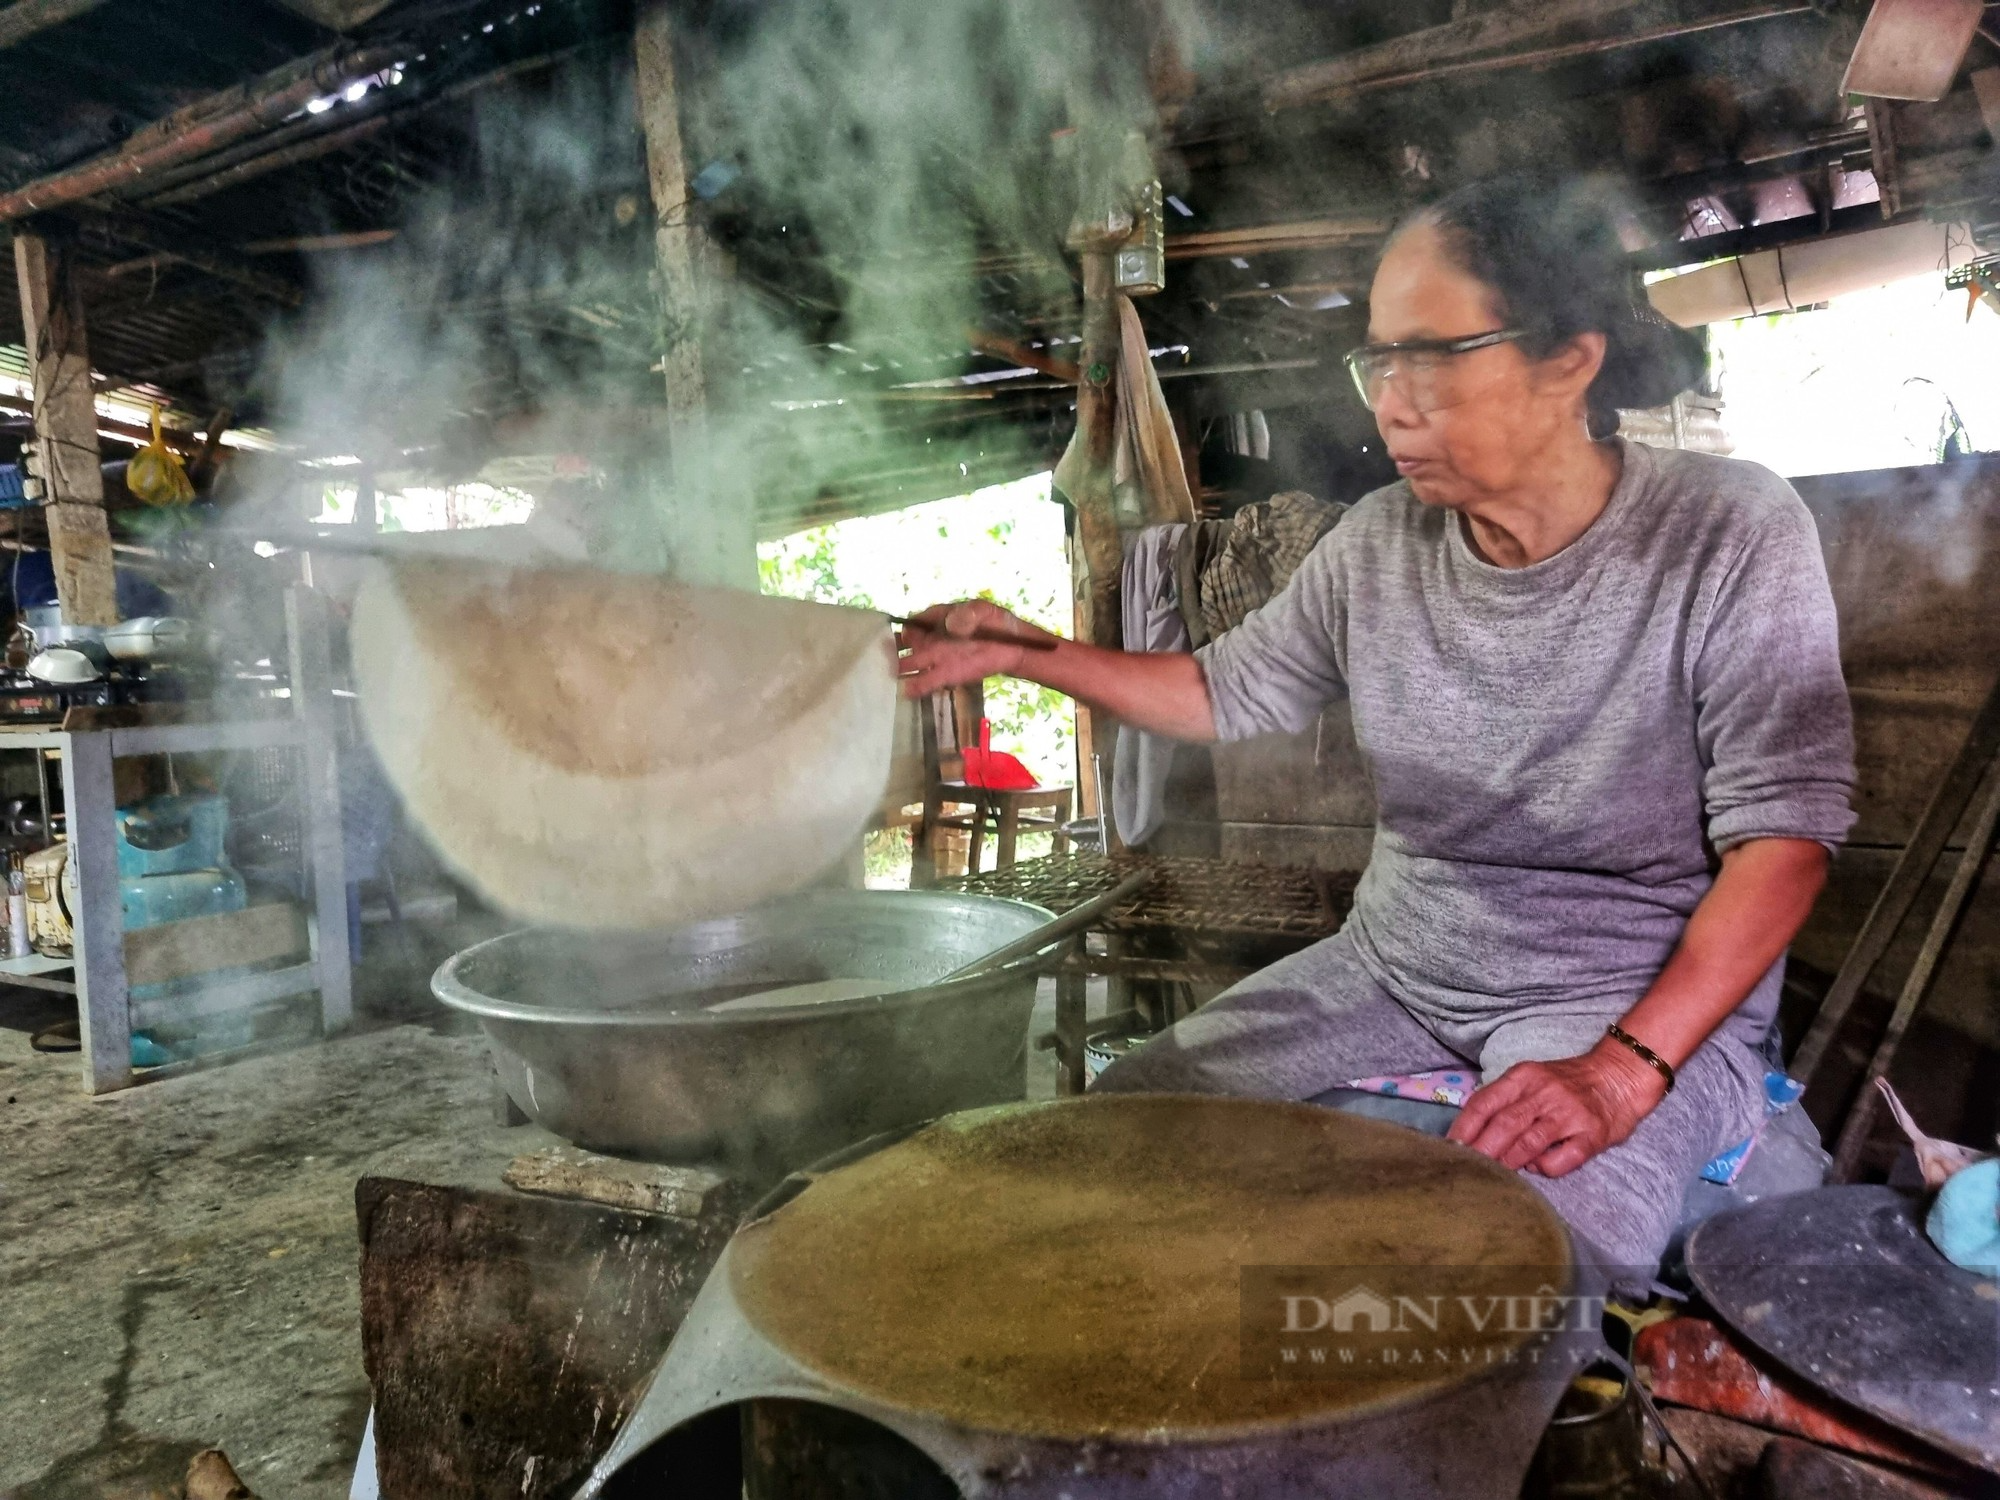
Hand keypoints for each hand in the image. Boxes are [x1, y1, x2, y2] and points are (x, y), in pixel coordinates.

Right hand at [895, 599, 1052, 697]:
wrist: (1016, 649)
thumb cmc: (998, 624)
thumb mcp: (985, 611)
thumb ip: (969, 615)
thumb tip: (952, 625)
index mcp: (939, 617)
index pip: (916, 621)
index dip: (910, 627)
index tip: (909, 634)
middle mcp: (933, 638)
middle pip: (906, 643)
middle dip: (891, 649)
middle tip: (878, 656)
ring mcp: (938, 658)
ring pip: (911, 662)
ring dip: (898, 669)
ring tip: (883, 676)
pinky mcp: (946, 675)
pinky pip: (926, 681)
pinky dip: (916, 686)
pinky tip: (906, 691)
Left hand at [1445, 1039, 1666, 1176]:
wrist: (1620, 1076)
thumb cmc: (1568, 1082)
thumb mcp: (1532, 1079)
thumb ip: (1506, 1101)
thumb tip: (1475, 1135)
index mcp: (1525, 1076)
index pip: (1485, 1102)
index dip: (1464, 1127)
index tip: (1449, 1147)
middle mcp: (1546, 1092)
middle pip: (1504, 1124)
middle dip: (1481, 1149)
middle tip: (1465, 1169)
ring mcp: (1570, 1113)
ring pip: (1529, 1142)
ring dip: (1508, 1161)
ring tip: (1495, 1175)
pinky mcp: (1592, 1134)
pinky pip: (1562, 1158)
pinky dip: (1545, 1168)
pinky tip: (1537, 1168)